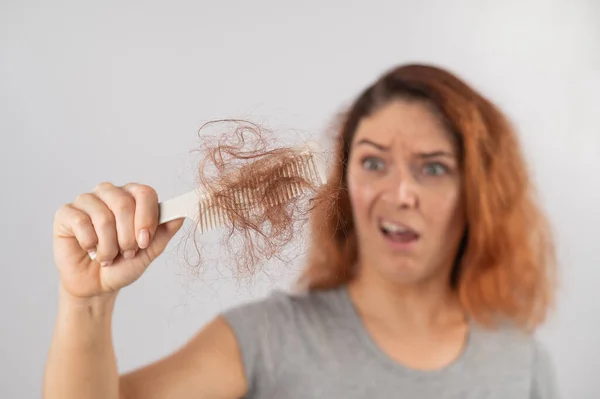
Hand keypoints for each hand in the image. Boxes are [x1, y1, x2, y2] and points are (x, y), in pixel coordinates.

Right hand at [53, 182, 183, 298]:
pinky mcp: (66, 213)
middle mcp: (110, 193)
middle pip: (124, 204)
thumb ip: (164, 231)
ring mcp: (87, 201)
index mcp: (132, 197)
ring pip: (103, 216)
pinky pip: (81, 222)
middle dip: (127, 236)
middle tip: (127, 252)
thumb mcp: (150, 251)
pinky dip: (90, 243)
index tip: (144, 241)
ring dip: (109, 245)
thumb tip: (181, 215)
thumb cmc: (124, 264)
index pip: (145, 193)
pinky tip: (90, 250)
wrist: (97, 285)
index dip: (147, 218)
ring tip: (108, 256)